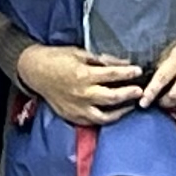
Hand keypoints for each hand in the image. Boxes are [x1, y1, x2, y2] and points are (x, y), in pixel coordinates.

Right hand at [16, 43, 145, 124]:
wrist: (35, 71)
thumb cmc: (57, 58)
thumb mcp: (79, 53)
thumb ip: (101, 60)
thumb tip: (121, 63)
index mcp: (83, 75)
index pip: (112, 75)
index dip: (127, 73)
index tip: (138, 70)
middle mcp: (82, 94)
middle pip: (112, 97)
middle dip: (129, 94)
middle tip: (140, 91)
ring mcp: (77, 108)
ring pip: (104, 116)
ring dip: (121, 112)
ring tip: (130, 106)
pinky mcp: (72, 117)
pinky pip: (93, 122)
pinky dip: (105, 119)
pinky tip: (113, 114)